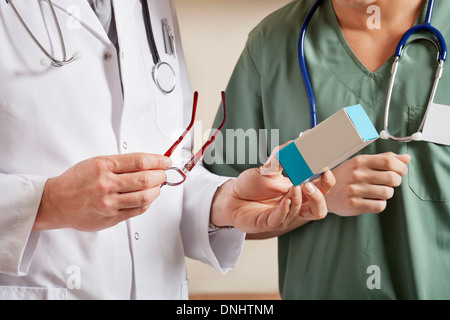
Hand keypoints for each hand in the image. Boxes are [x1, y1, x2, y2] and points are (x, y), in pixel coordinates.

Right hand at [34, 153, 171, 231]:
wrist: (56, 202)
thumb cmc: (76, 181)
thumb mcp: (96, 162)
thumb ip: (121, 163)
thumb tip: (148, 163)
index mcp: (103, 166)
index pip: (139, 161)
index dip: (158, 161)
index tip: (166, 161)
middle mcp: (106, 184)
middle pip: (145, 179)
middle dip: (160, 175)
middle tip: (164, 173)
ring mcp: (109, 203)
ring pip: (144, 197)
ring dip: (156, 190)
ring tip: (157, 186)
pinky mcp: (111, 218)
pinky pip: (137, 210)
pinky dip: (147, 203)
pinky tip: (148, 197)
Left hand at [210, 145, 334, 235]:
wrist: (231, 196)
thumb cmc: (251, 184)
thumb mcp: (268, 168)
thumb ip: (281, 156)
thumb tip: (293, 143)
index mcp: (299, 192)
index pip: (322, 190)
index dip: (327, 181)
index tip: (325, 168)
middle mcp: (295, 206)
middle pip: (319, 209)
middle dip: (319, 196)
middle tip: (309, 184)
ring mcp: (283, 216)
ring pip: (303, 214)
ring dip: (300, 200)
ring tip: (294, 187)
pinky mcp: (269, 223)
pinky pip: (282, 219)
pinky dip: (286, 209)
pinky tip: (285, 200)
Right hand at [325, 152, 410, 215]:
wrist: (323, 193)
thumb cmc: (345, 177)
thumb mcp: (361, 163)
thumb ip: (384, 159)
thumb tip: (406, 158)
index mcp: (360, 161)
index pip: (389, 162)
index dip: (401, 167)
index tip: (401, 171)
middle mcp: (357, 174)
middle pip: (392, 178)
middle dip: (396, 181)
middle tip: (389, 183)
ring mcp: (355, 190)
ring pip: (387, 193)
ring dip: (387, 194)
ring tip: (378, 192)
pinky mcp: (354, 204)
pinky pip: (379, 206)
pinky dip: (379, 204)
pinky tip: (371, 200)